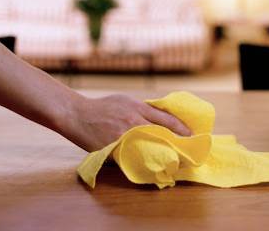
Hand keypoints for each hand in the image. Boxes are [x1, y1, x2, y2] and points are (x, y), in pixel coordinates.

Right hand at [61, 94, 190, 151]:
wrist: (76, 114)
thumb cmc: (103, 107)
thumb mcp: (126, 101)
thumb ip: (143, 109)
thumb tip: (162, 119)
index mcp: (138, 108)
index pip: (167, 120)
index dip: (182, 130)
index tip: (192, 136)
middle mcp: (133, 121)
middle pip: (162, 134)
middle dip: (176, 144)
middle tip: (187, 152)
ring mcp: (123, 136)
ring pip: (150, 147)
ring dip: (162, 155)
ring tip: (174, 161)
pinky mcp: (114, 148)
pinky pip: (132, 157)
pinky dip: (143, 162)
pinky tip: (151, 167)